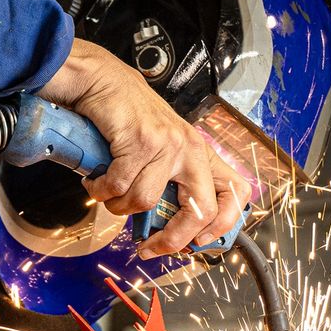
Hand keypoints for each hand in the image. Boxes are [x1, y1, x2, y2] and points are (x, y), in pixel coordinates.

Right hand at [39, 39, 250, 257]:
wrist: (103, 81)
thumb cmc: (128, 117)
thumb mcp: (161, 149)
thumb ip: (169, 182)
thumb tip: (166, 229)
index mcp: (200, 153)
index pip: (236, 193)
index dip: (222, 226)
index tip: (196, 244)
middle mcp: (190, 148)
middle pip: (200, 211)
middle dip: (172, 240)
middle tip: (149, 248)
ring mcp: (167, 144)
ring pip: (145, 201)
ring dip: (119, 207)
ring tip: (107, 195)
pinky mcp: (140, 141)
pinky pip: (119, 186)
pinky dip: (101, 190)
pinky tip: (95, 181)